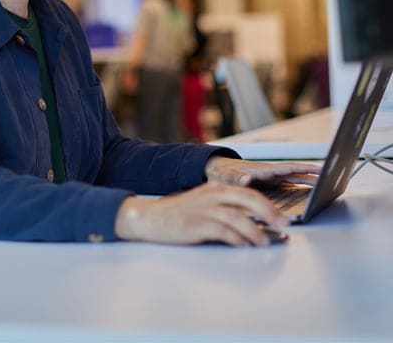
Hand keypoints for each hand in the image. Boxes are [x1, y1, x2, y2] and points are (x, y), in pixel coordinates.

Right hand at [114, 182, 289, 246]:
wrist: (149, 218)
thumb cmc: (179, 214)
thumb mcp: (203, 204)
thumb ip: (226, 208)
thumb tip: (255, 224)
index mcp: (215, 188)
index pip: (249, 193)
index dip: (269, 205)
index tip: (283, 219)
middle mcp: (211, 195)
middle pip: (247, 200)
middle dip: (269, 214)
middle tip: (283, 227)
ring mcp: (203, 209)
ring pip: (237, 217)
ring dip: (255, 231)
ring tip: (265, 242)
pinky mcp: (195, 225)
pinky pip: (222, 232)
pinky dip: (236, 239)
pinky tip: (244, 245)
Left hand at [204, 156, 320, 187]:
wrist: (215, 171)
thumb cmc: (221, 172)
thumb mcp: (227, 176)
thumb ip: (237, 178)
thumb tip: (246, 180)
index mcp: (264, 169)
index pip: (289, 167)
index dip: (305, 168)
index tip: (321, 169)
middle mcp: (270, 172)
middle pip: (296, 172)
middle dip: (314, 174)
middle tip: (333, 177)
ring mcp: (271, 178)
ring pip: (295, 178)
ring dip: (310, 181)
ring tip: (327, 185)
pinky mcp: (269, 184)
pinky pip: (289, 185)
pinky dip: (301, 187)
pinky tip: (309, 192)